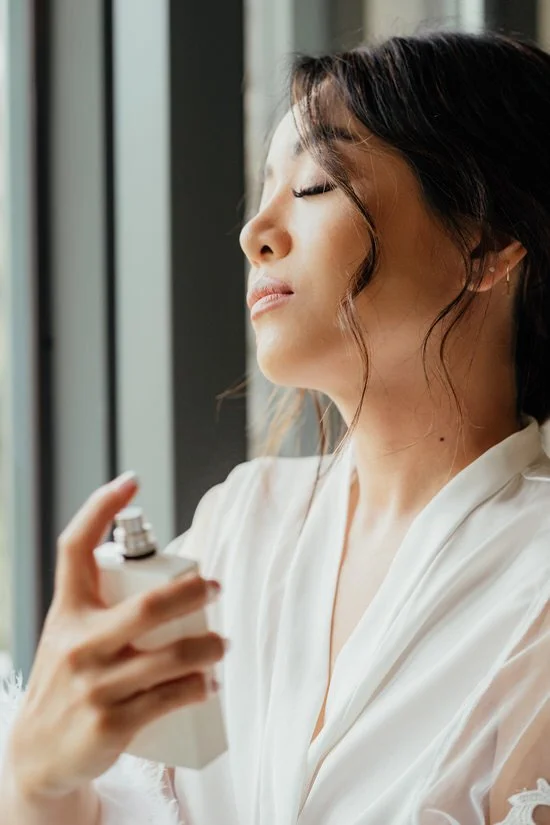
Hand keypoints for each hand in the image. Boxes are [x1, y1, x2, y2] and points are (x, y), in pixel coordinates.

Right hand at [5, 472, 225, 799]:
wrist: (38, 755)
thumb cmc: (67, 678)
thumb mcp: (70, 633)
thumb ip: (103, 604)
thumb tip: (166, 573)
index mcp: (67, 611)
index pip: (75, 548)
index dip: (101, 508)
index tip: (131, 482)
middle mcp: (78, 644)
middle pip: (145, 606)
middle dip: (191, 592)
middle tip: (216, 589)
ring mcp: (94, 686)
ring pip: (168, 657)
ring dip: (207, 647)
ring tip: (223, 645)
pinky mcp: (111, 723)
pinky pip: (168, 698)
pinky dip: (198, 688)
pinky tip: (210, 684)